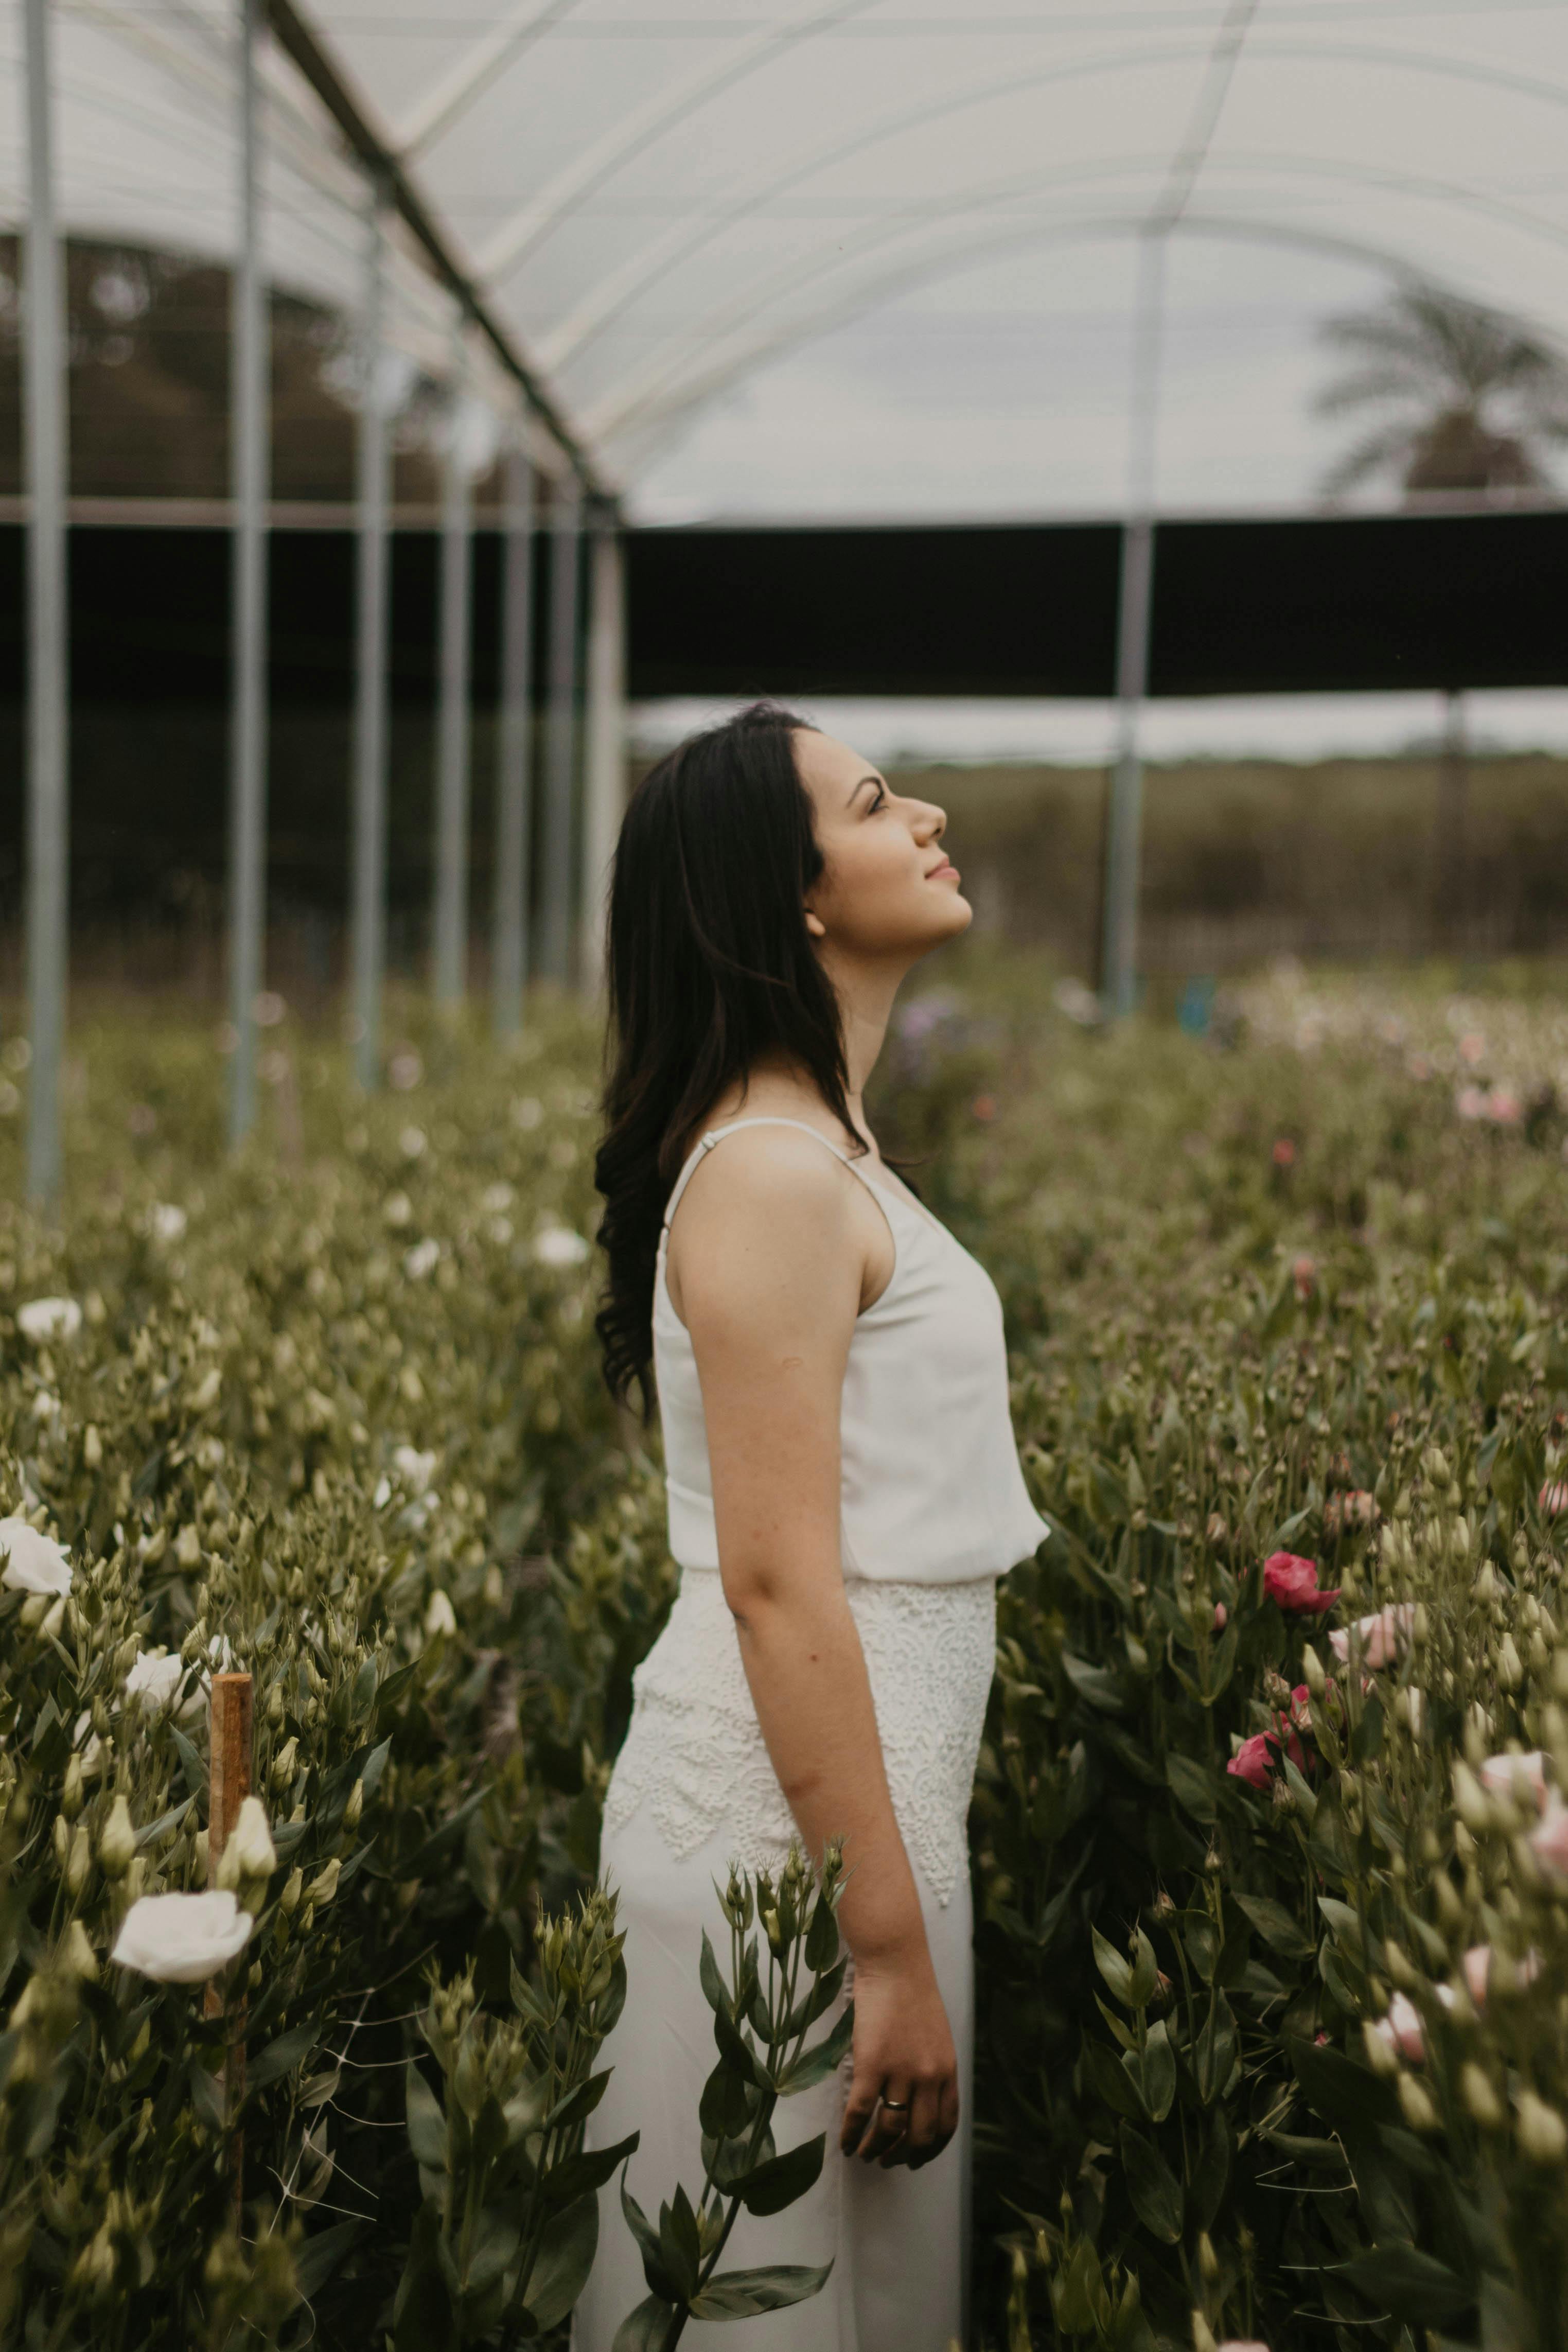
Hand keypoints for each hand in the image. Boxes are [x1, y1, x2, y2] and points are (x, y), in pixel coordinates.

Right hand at [838, 1944, 958, 2170]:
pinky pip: (860, 2111)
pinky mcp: (871, 2064)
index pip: (946, 2125)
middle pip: (919, 2135)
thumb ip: (935, 2071)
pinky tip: (845, 2143)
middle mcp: (928, 2077)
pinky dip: (851, 2133)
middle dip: (903, 2156)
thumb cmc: (914, 1995)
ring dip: (875, 2149)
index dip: (930, 2149)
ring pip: (889, 2129)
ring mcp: (900, 2071)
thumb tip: (921, 2104)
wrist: (894, 1965)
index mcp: (948, 2071)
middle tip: (888, 2162)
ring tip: (864, 2154)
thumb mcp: (938, 2038)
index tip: (916, 2160)